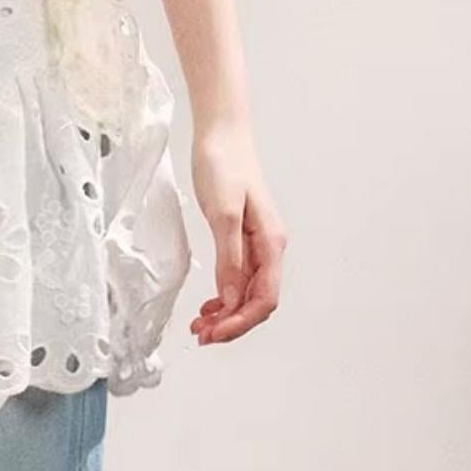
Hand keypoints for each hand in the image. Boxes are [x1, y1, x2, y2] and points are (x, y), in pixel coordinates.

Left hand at [187, 118, 286, 344]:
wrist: (222, 135)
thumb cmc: (223, 166)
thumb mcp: (222, 213)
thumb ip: (229, 258)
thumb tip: (230, 298)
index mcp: (271, 244)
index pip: (263, 299)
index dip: (240, 322)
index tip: (213, 333)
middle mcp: (270, 248)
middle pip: (258, 301)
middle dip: (232, 324)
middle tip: (201, 335)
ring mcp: (257, 244)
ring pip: (247, 293)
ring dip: (226, 314)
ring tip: (199, 325)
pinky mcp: (242, 238)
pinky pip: (238, 278)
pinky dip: (224, 296)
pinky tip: (208, 304)